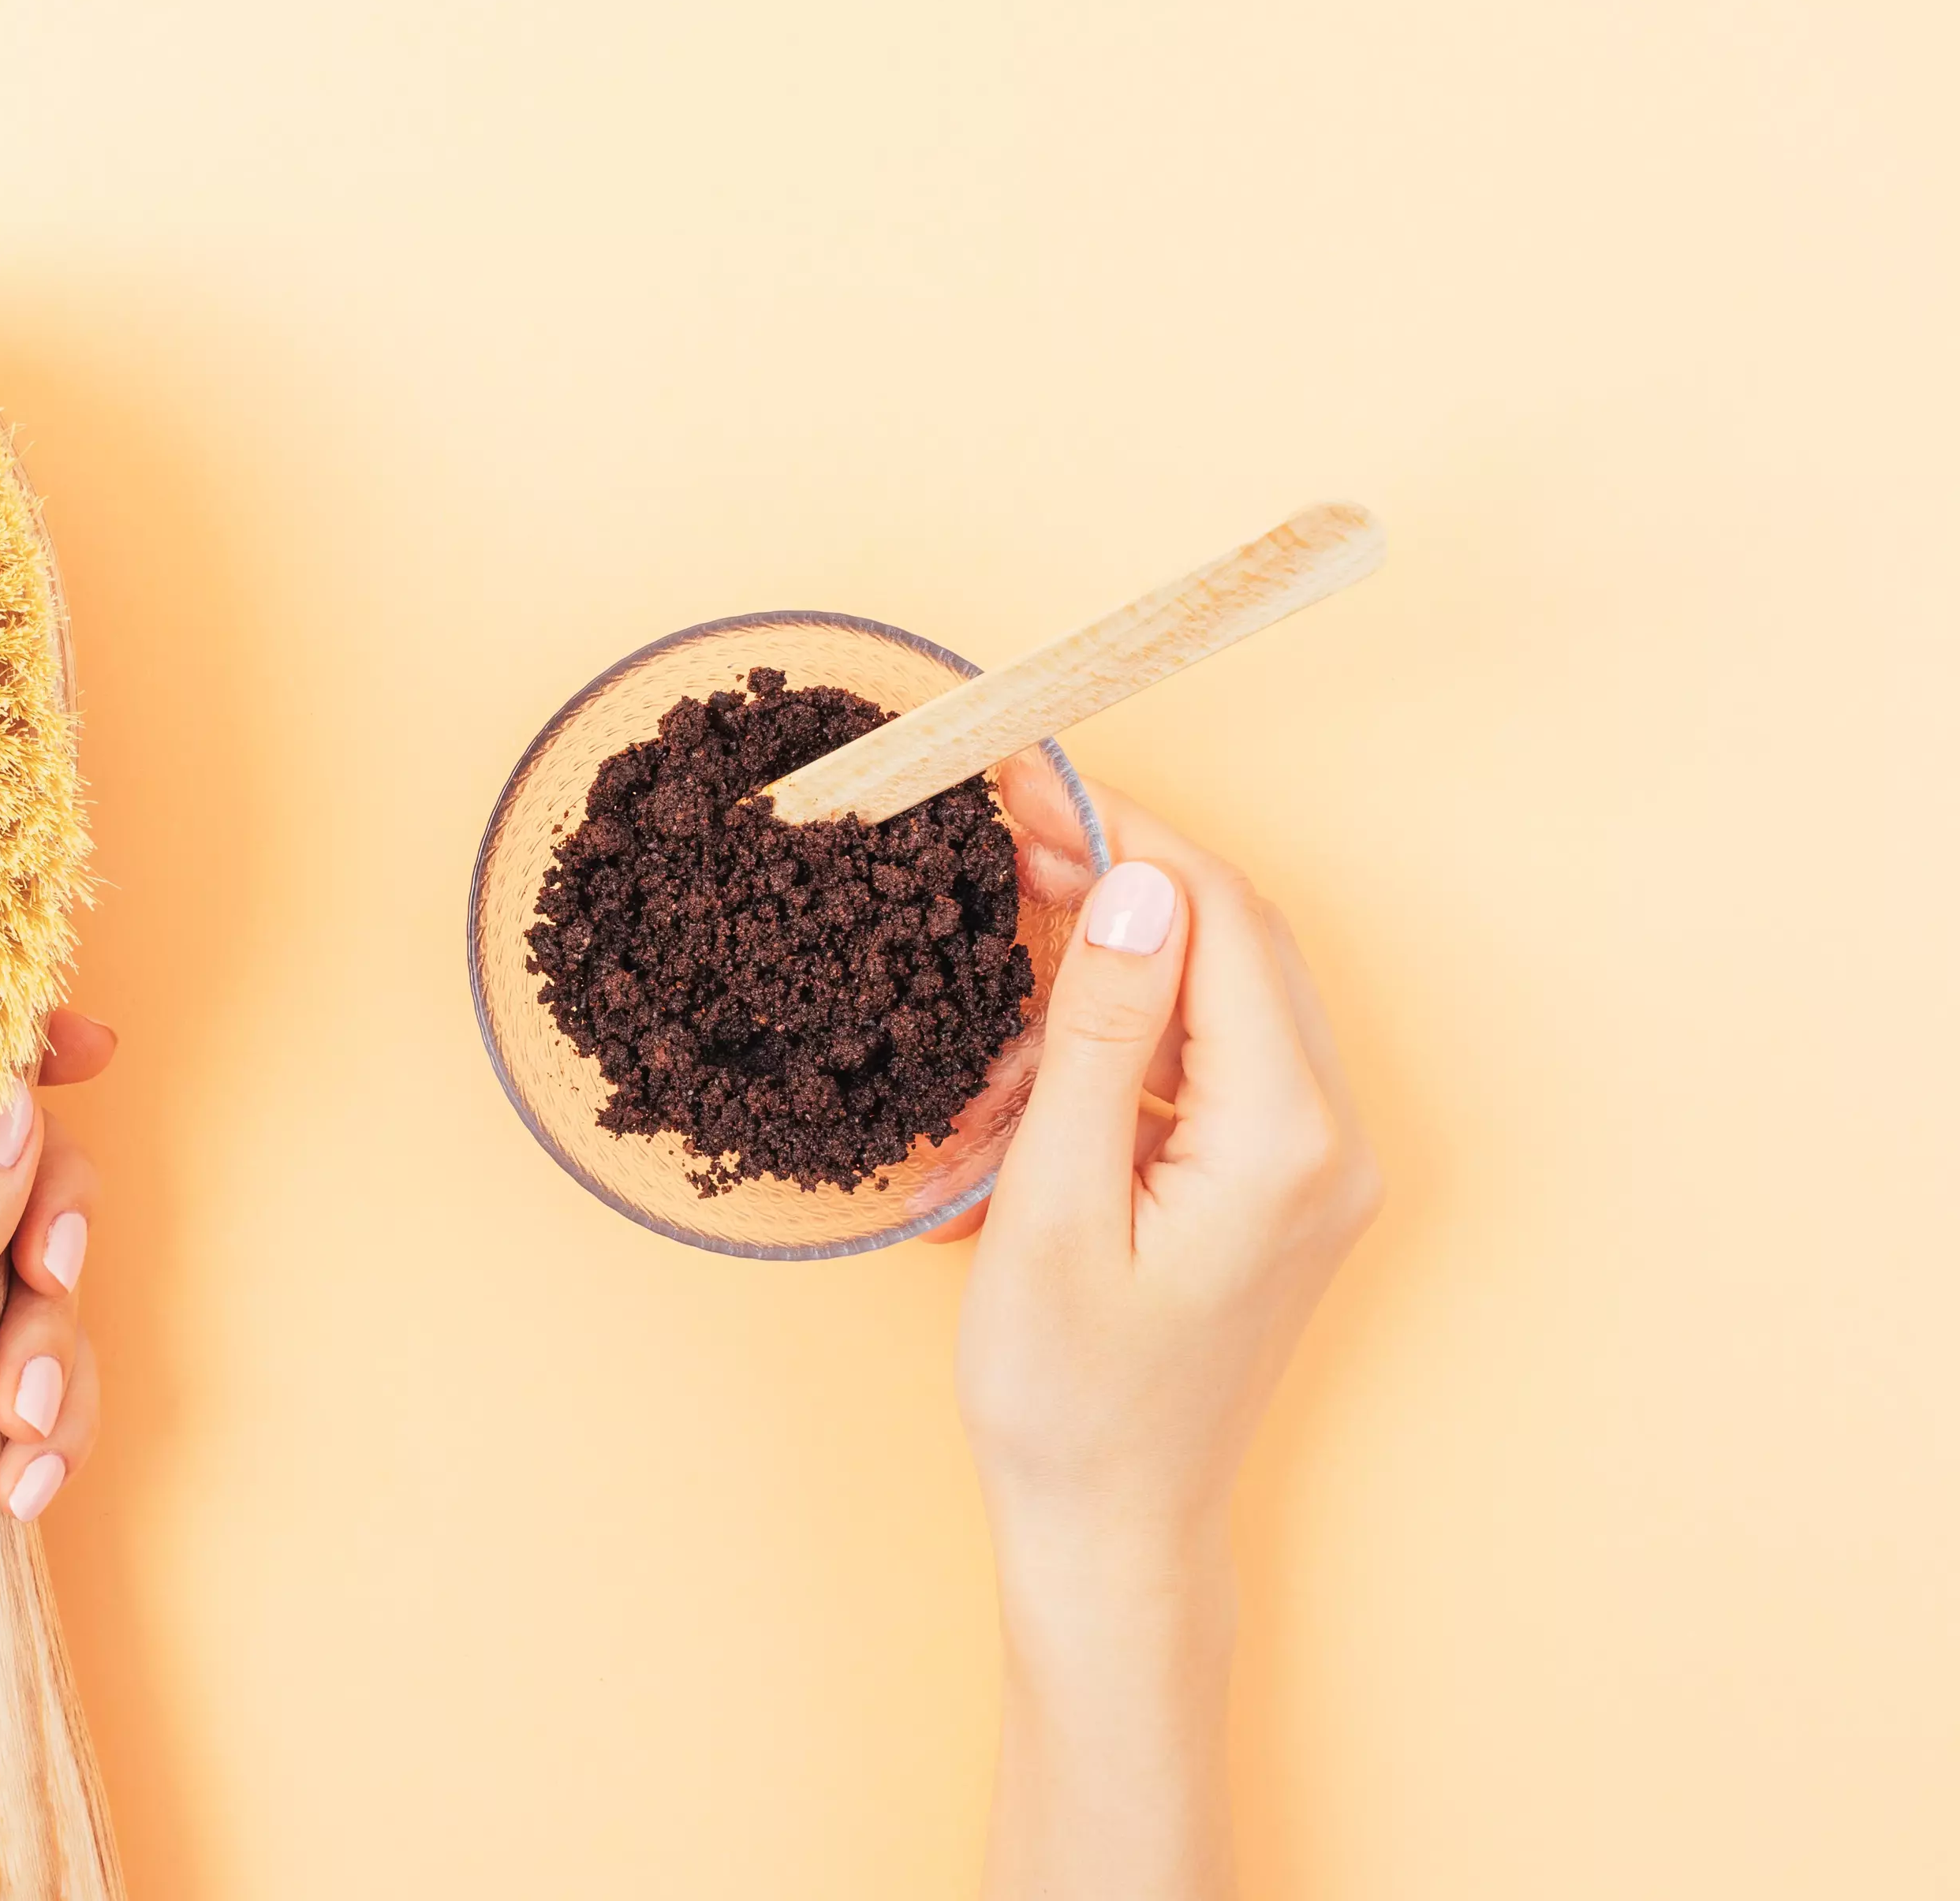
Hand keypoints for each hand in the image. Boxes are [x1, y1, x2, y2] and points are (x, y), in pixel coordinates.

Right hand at [951, 789, 1380, 1900]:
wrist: (1112, 1533)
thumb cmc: (1067, 1399)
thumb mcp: (1051, 1208)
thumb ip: (1101, 1039)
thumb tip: (1134, 889)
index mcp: (1285, 1137)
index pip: (1220, 919)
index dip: (1124, 836)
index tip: (1025, 788)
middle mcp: (1328, 1138)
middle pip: (1233, 941)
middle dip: (1114, 886)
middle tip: (999, 851)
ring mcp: (1314, 1163)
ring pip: (1217, 996)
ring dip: (1104, 984)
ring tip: (992, 1058)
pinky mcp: (1280, 1185)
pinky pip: (1207, 1064)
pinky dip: (1120, 1050)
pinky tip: (1030, 1096)